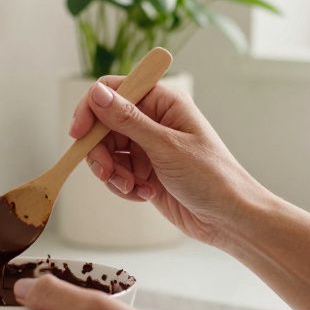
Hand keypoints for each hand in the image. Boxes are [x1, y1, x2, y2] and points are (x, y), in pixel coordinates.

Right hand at [69, 77, 275, 248]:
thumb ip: (128, 120)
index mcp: (163, 102)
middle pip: (103, 124)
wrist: (230, 219)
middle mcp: (153, 120)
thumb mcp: (166, 147)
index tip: (79, 134)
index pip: (113, 90)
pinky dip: (123, 186)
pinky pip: (117, 173)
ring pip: (107, 151)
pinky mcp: (145, 172)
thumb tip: (97, 93)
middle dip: (100, 151)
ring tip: (131, 188)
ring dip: (112, 172)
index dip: (91, 109)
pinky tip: (144, 194)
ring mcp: (148, 147)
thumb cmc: (212, 177)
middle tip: (107, 173)